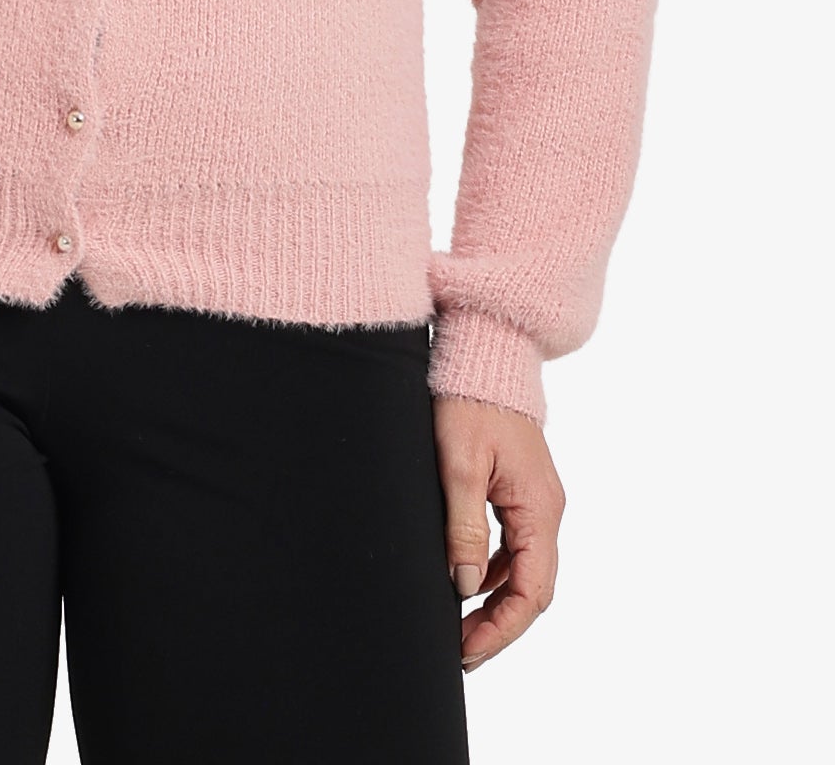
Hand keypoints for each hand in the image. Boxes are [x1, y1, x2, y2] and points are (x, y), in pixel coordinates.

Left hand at [433, 393, 564, 671]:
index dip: (501, 629)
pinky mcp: (520, 492)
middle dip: (499, 626)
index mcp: (538, 508)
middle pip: (532, 589)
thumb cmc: (468, 401)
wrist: (484, 352)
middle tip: (460, 652)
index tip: (467, 651)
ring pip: (524, 571)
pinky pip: (514, 547)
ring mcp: (536, 501)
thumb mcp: (458, 465)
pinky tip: (466, 582)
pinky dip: (493, 573)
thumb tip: (463, 586)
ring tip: (460, 628)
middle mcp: (546, 510)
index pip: (531, 591)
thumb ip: (462, 527)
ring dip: (496, 603)